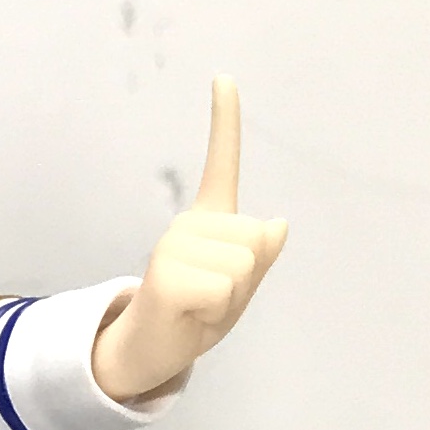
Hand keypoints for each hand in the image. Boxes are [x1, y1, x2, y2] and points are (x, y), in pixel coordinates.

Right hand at [90, 79, 286, 403]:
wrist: (152, 352)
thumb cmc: (197, 318)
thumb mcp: (240, 289)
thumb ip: (260, 258)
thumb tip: (277, 224)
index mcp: (209, 220)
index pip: (221, 163)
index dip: (224, 120)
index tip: (223, 77)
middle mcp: (188, 224)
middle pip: (255, 242)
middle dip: (246, 279)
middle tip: (211, 297)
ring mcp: (174, 245)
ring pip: (242, 267)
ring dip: (230, 298)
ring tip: (199, 305)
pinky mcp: (166, 274)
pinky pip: (223, 290)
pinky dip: (216, 312)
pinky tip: (190, 313)